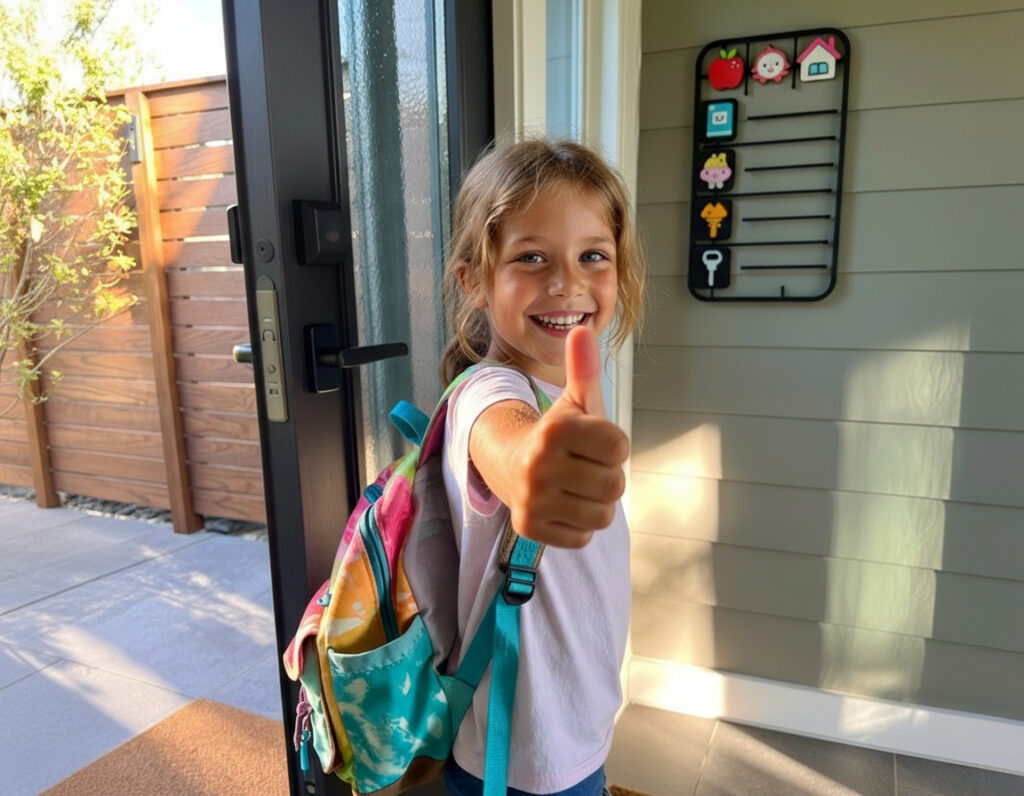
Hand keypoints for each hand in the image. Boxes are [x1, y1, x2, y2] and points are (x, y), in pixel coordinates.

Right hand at [507, 326, 629, 547]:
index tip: (595, 442)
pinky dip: (579, 525)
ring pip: (601, 515)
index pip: (619, 447)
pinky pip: (582, 537)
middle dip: (608, 476)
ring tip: (577, 487)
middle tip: (586, 467)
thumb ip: (583, 369)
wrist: (509, 464)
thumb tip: (582, 329)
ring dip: (596, 503)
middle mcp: (539, 464)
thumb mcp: (574, 402)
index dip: (614, 445)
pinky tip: (564, 505)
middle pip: (614, 484)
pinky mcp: (529, 528)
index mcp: (554, 429)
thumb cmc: (557, 433)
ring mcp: (533, 499)